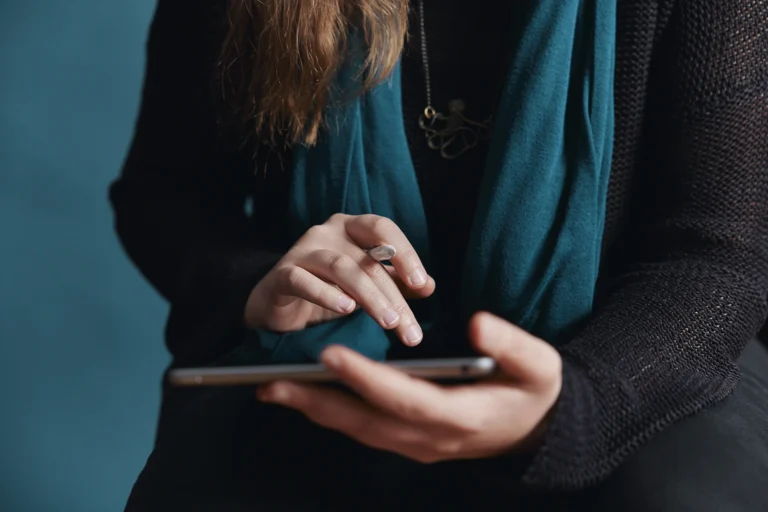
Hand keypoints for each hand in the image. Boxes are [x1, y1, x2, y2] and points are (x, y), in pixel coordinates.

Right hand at [245, 214, 434, 345]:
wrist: (276, 304)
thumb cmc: (325, 289)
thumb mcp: (364, 285)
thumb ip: (395, 283)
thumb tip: (429, 286)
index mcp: (350, 227)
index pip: (382, 228)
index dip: (404, 253)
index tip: (421, 284)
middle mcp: (327, 232)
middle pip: (367, 259)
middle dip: (393, 297)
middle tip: (409, 329)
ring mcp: (303, 250)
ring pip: (341, 268)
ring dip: (369, 297)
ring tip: (388, 322)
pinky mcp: (282, 274)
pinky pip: (304, 280)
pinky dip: (326, 294)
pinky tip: (345, 309)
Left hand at [257, 313, 562, 461]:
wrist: (540, 431)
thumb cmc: (536, 391)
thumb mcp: (539, 364)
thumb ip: (510, 345)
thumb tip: (476, 324)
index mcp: (459, 416)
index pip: (403, 398)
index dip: (365, 378)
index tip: (329, 356)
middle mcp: (431, 438)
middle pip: (364, 422)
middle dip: (316, 402)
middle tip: (270, 384)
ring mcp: (418, 446)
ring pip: (358, 430)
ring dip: (315, 410)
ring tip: (274, 390)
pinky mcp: (411, 442)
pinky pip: (364, 430)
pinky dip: (333, 414)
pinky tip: (309, 397)